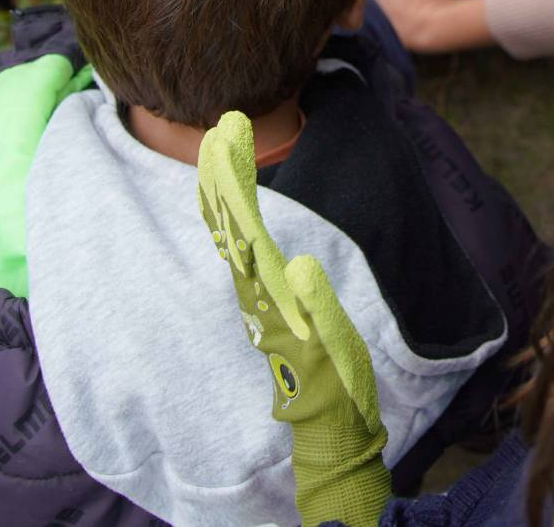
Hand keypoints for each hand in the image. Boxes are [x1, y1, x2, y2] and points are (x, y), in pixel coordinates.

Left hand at [200, 112, 392, 526]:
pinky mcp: (265, 301)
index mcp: (269, 296)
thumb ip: (317, 308)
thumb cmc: (336, 391)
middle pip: (228, 223)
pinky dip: (231, 216)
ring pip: (229, 233)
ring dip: (221, 188)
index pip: (243, 225)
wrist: (327, 427)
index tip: (227, 135)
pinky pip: (240, 248)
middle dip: (220, 172)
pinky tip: (229, 201)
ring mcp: (256, 296)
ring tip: (216, 145)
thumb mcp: (335, 353)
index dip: (233, 178)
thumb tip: (298, 262)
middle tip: (219, 125)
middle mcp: (254, 292)